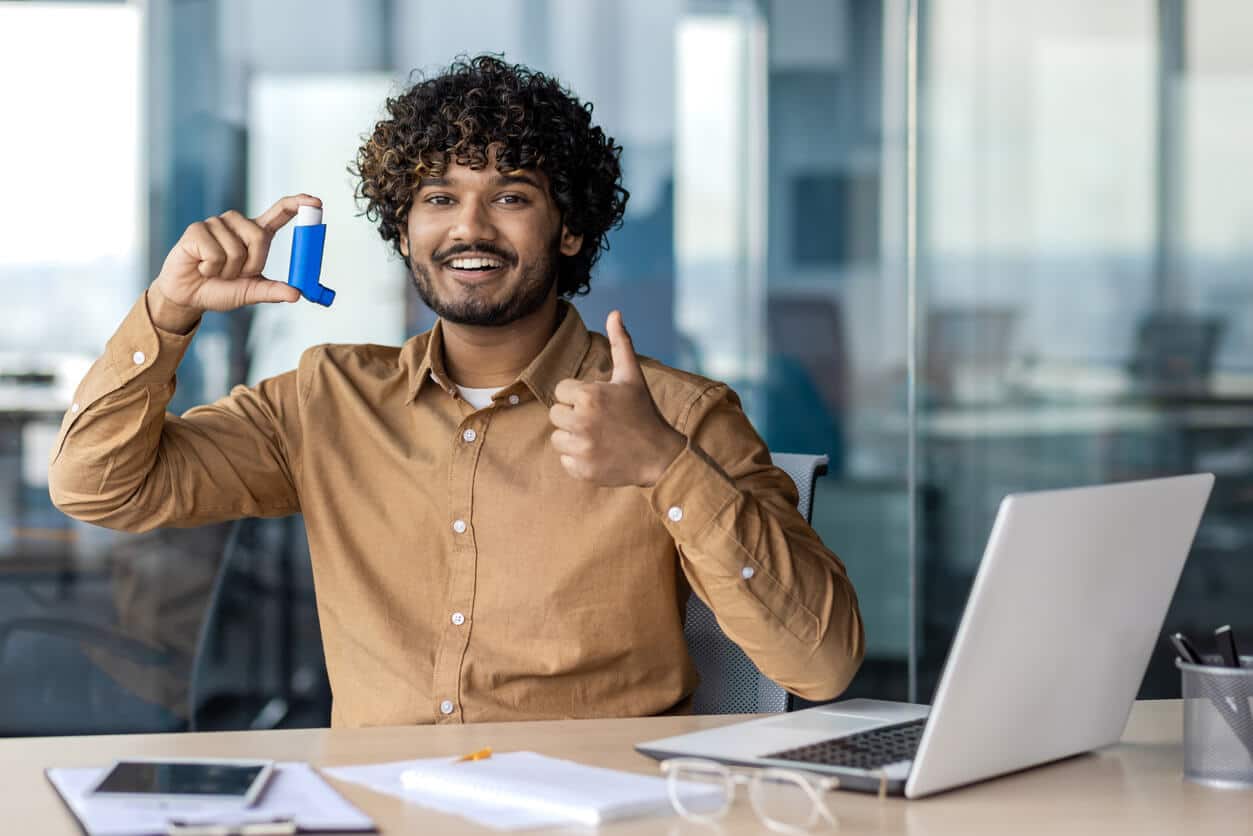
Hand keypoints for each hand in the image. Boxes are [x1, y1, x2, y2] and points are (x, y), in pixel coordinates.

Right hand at [148, 194, 317, 331]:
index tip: (316, 203)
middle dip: (252, 264)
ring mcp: (216, 224)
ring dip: (229, 269)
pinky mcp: (196, 229)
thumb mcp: (252, 292)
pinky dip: (211, 268)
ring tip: (215, 270)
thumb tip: (297, 293)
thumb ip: (273, 291)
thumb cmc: (221, 289)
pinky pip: (215, 253)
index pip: (280, 212)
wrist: (188, 296)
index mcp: (256, 234)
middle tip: (236, 274)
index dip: (297, 204)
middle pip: (259, 237)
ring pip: (236, 249)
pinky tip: (202, 267)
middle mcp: (238, 224)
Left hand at [549, 311, 685, 486]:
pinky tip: (600, 454)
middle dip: (573, 416)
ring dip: (574, 438)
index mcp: (589, 396)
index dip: (580, 395)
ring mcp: (581, 448)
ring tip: (599, 437)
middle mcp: (582, 422)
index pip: (561, 391)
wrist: (659, 456)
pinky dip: (579, 459)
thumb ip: (620, 342)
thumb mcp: (632, 376)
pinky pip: (565, 461)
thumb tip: (614, 312)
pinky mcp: (581, 470)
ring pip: (557, 438)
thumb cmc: (643, 412)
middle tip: (600, 421)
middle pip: (555, 414)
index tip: (601, 403)